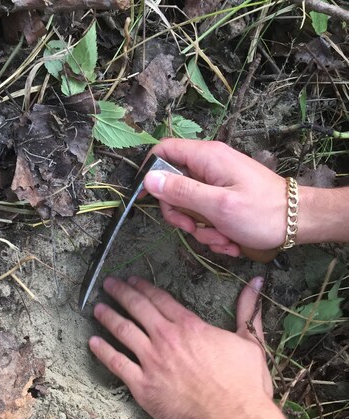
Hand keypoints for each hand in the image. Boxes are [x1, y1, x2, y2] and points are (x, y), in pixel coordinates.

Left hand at [89, 276, 272, 418]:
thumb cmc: (244, 384)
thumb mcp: (250, 342)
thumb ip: (247, 310)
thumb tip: (257, 283)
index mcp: (190, 326)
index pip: (160, 299)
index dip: (143, 287)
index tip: (132, 280)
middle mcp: (166, 339)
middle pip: (137, 308)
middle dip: (121, 293)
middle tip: (109, 285)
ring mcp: (152, 362)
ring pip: (123, 331)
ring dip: (108, 317)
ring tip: (97, 308)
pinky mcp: (142, 387)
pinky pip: (117, 363)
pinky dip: (103, 351)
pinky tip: (93, 342)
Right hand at [142, 139, 288, 256]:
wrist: (298, 223)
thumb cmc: (262, 213)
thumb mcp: (217, 205)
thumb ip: (181, 191)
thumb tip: (148, 179)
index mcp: (207, 157)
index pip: (164, 150)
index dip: (151, 172)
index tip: (147, 199)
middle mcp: (210, 166)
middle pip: (174, 185)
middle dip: (180, 213)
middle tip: (193, 228)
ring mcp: (218, 183)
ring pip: (190, 206)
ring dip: (200, 229)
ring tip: (221, 238)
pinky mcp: (225, 198)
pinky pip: (206, 215)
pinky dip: (213, 232)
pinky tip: (229, 241)